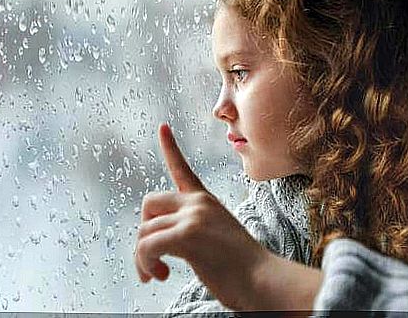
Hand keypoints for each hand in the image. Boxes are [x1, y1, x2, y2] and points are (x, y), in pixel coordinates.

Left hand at [134, 123, 270, 310]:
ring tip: (158, 274)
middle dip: (143, 231)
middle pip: (149, 203)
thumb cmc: (243, 268)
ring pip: (144, 231)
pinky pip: (147, 245)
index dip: (170, 147)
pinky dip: (145, 263)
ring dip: (143, 257)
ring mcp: (192, 216)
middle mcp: (198, 203)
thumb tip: (162, 241)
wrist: (263, 280)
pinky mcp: (187, 234)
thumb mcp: (218, 237)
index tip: (162, 127)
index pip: (182, 168)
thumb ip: (193, 228)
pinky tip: (159, 274)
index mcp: (206, 201)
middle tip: (152, 258)